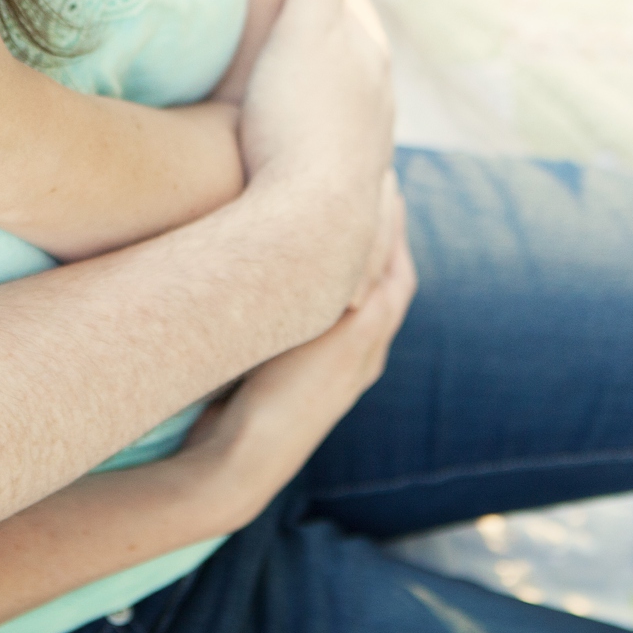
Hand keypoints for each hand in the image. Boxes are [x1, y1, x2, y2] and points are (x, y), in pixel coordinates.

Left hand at [174, 177, 417, 531]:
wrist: (241, 457)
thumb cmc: (237, 409)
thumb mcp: (259, 354)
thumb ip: (266, 323)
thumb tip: (238, 284)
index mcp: (350, 350)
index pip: (375, 281)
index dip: (375, 236)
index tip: (366, 194)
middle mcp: (366, 345)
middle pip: (396, 269)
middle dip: (392, 221)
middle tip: (386, 175)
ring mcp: (366, 346)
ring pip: (395, 271)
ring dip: (392, 224)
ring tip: (385, 179)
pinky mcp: (356, 344)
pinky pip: (383, 281)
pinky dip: (382, 243)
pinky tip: (374, 210)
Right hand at [236, 0, 398, 306]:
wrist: (308, 221)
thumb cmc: (300, 118)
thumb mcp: (304, 28)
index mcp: (370, 58)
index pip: (354, 6)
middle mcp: (377, 104)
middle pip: (355, 59)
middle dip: (329, 42)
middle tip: (287, 29)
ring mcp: (363, 151)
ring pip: (347, 110)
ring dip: (325, 96)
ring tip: (287, 90)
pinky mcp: (343, 192)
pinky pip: (331, 154)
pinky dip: (316, 141)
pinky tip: (291, 153)